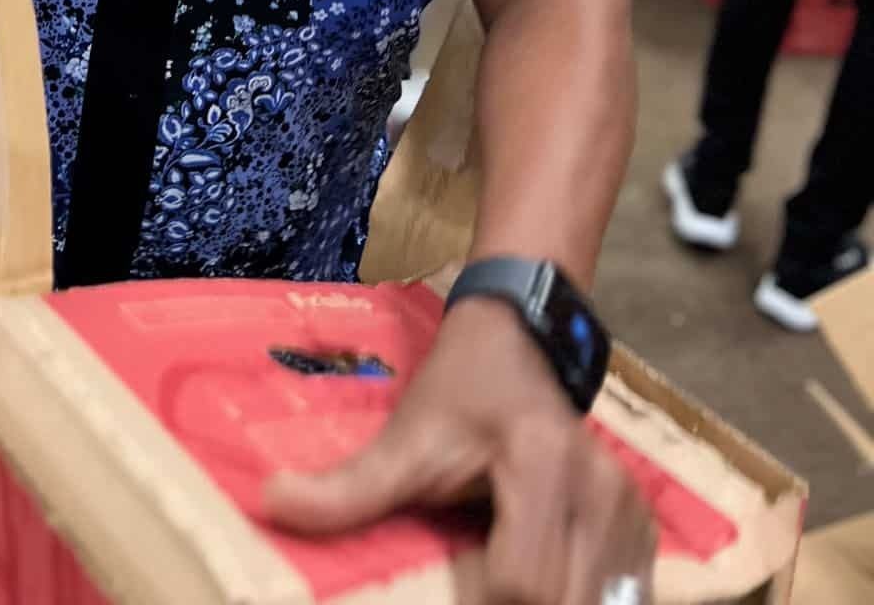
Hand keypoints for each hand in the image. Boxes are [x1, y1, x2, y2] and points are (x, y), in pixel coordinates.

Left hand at [265, 298, 655, 604]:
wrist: (521, 337)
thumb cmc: (461, 387)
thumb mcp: (406, 434)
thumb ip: (351, 483)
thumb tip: (272, 505)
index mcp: (543, 466)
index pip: (519, 581)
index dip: (479, 601)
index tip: (443, 588)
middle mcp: (602, 492)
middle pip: (561, 603)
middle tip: (466, 588)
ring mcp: (632, 512)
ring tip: (488, 582)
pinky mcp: (643, 529)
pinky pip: (620, 596)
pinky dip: (578, 602)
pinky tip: (538, 586)